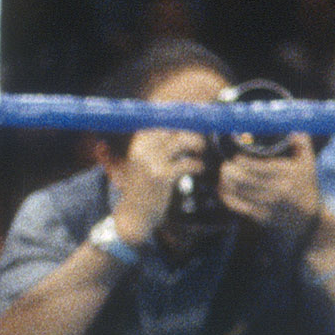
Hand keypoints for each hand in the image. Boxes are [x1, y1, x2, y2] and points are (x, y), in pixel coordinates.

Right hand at [110, 126, 199, 247]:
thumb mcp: (147, 163)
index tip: (196, 118)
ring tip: (201, 151)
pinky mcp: (161, 176)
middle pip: (174, 127)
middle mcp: (143, 149)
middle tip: (201, 138)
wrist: (134, 216)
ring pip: (182, 141)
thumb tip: (184, 128)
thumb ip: (159, 146)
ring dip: (197, 144)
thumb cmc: (145, 187)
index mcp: (140, 143)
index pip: (163, 120)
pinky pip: (187, 163)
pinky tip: (199, 168)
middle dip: (192, 129)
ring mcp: (151, 162)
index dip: (182, 118)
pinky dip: (198, 164)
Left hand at [219, 140, 323, 246]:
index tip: (236, 156)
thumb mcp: (308, 162)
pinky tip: (223, 189)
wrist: (308, 217)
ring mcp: (267, 205)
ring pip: (239, 193)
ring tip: (223, 174)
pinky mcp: (260, 216)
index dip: (243, 161)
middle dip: (230, 171)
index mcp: (287, 175)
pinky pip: (238, 206)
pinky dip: (227, 197)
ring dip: (226, 183)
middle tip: (225, 164)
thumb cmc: (305, 184)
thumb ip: (302, 143)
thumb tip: (291, 130)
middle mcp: (277, 191)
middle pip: (245, 180)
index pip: (260, 167)